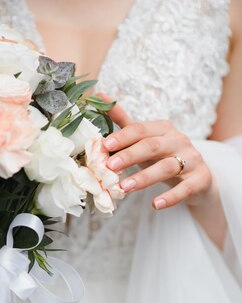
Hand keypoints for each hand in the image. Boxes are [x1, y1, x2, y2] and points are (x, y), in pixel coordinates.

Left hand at [100, 99, 218, 210]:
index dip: (123, 137)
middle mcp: (179, 140)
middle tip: (109, 167)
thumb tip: (102, 97)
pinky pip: (185, 188)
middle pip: (152, 146)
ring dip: (145, 177)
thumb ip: (125, 123)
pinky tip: (156, 205)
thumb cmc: (164, 157)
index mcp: (163, 129)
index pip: (140, 130)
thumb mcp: (145, 140)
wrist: (198, 179)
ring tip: (124, 188)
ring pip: (167, 167)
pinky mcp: (201, 179)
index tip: (104, 145)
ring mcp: (192, 159)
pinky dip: (171, 197)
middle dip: (130, 155)